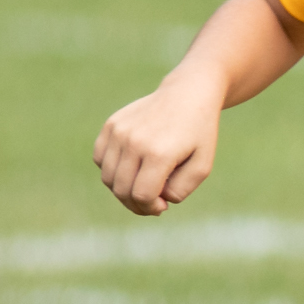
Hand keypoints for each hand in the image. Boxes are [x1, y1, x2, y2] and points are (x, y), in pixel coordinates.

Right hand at [95, 73, 223, 214]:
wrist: (187, 95)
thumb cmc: (199, 134)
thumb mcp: (202, 166)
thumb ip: (181, 190)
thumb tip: (156, 199)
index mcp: (159, 153)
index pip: (142, 195)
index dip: (150, 208)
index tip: (162, 207)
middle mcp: (134, 141)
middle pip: (122, 189)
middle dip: (136, 205)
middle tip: (151, 204)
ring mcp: (119, 131)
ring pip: (108, 177)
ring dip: (123, 190)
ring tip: (142, 188)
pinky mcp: (111, 125)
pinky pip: (101, 159)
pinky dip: (112, 171)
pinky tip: (131, 169)